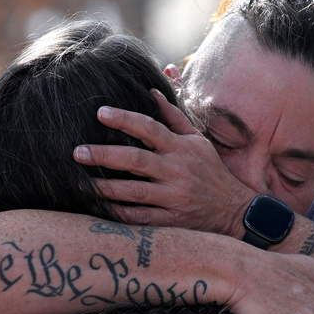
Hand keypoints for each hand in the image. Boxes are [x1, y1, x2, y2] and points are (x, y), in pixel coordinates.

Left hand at [74, 89, 251, 235]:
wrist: (234, 210)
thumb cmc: (211, 172)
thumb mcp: (198, 141)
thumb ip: (174, 117)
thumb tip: (152, 93)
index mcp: (181, 148)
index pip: (150, 128)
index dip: (125, 119)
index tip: (100, 113)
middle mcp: (176, 171)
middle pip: (136, 159)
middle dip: (105, 155)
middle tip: (79, 152)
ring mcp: (173, 197)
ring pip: (135, 191)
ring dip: (107, 187)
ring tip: (82, 183)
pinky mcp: (171, 220)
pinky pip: (141, 217)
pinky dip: (120, 213)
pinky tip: (101, 208)